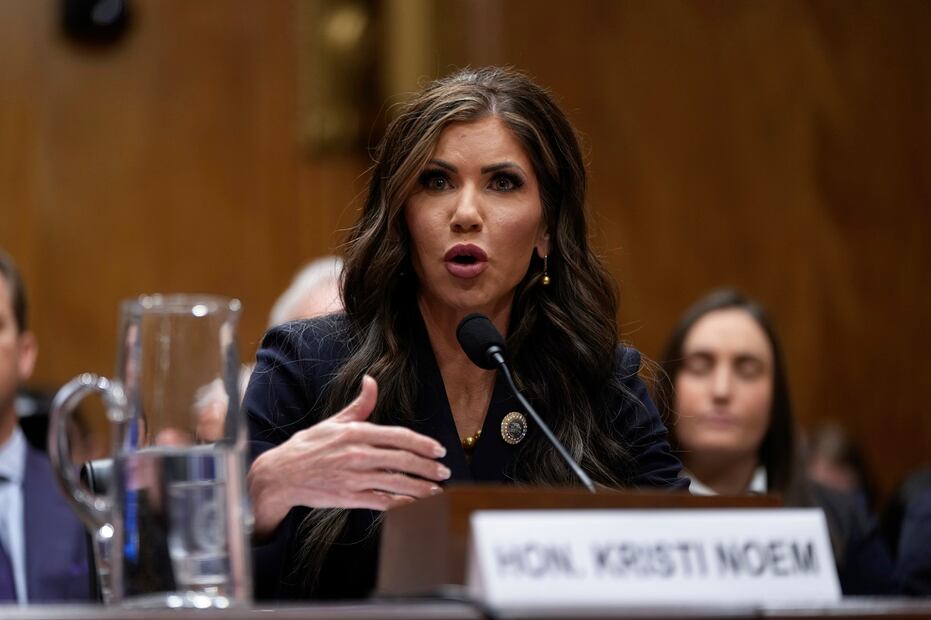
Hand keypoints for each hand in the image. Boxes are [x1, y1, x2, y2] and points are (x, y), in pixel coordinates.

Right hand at [247, 375, 449, 537]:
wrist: (281, 475)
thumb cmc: (308, 446)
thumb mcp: (334, 421)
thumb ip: (360, 405)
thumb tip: (371, 380)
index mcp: (356, 432)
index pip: (399, 436)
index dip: (423, 444)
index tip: (439, 450)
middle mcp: (357, 454)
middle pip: (402, 460)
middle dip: (428, 467)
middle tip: (444, 471)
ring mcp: (353, 477)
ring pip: (396, 482)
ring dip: (420, 488)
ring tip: (437, 491)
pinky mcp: (348, 498)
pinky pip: (381, 501)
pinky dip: (401, 504)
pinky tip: (414, 505)